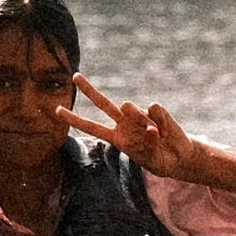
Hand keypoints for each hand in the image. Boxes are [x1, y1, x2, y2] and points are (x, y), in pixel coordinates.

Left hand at [56, 73, 201, 179]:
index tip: (56, 110)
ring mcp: (139, 115)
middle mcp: (124, 123)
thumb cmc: (159, 159)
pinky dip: (161, 122)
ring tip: (154, 134)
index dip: (74, 120)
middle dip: (89, 90)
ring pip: (130, 108)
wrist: (179, 155)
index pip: (91, 127)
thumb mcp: (151, 159)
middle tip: (74, 76)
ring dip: (138, 119)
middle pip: (103, 104)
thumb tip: (149, 126)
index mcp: (117, 138)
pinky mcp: (156, 111)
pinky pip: (155, 111)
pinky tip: (166, 131)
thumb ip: (147, 144)